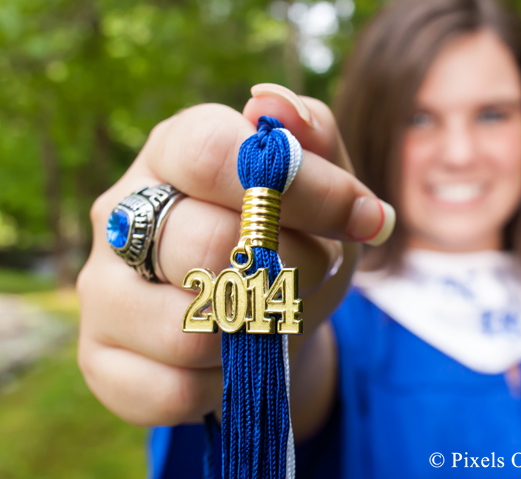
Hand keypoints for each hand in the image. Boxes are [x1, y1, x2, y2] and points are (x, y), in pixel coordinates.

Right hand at [77, 84, 394, 436]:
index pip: (210, 152)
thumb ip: (313, 135)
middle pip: (205, 243)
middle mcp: (121, 216)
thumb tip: (277, 107)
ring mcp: (102, 292)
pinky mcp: (102, 361)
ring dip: (259, 331)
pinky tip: (235, 361)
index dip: (296, 185)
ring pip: (188, 329)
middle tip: (310, 269)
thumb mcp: (322, 185)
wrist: (265, 321)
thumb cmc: (293, 240)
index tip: (356, 216)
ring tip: (269, 315)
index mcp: (171, 154)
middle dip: (290, 267)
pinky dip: (227, 382)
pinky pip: (174, 388)